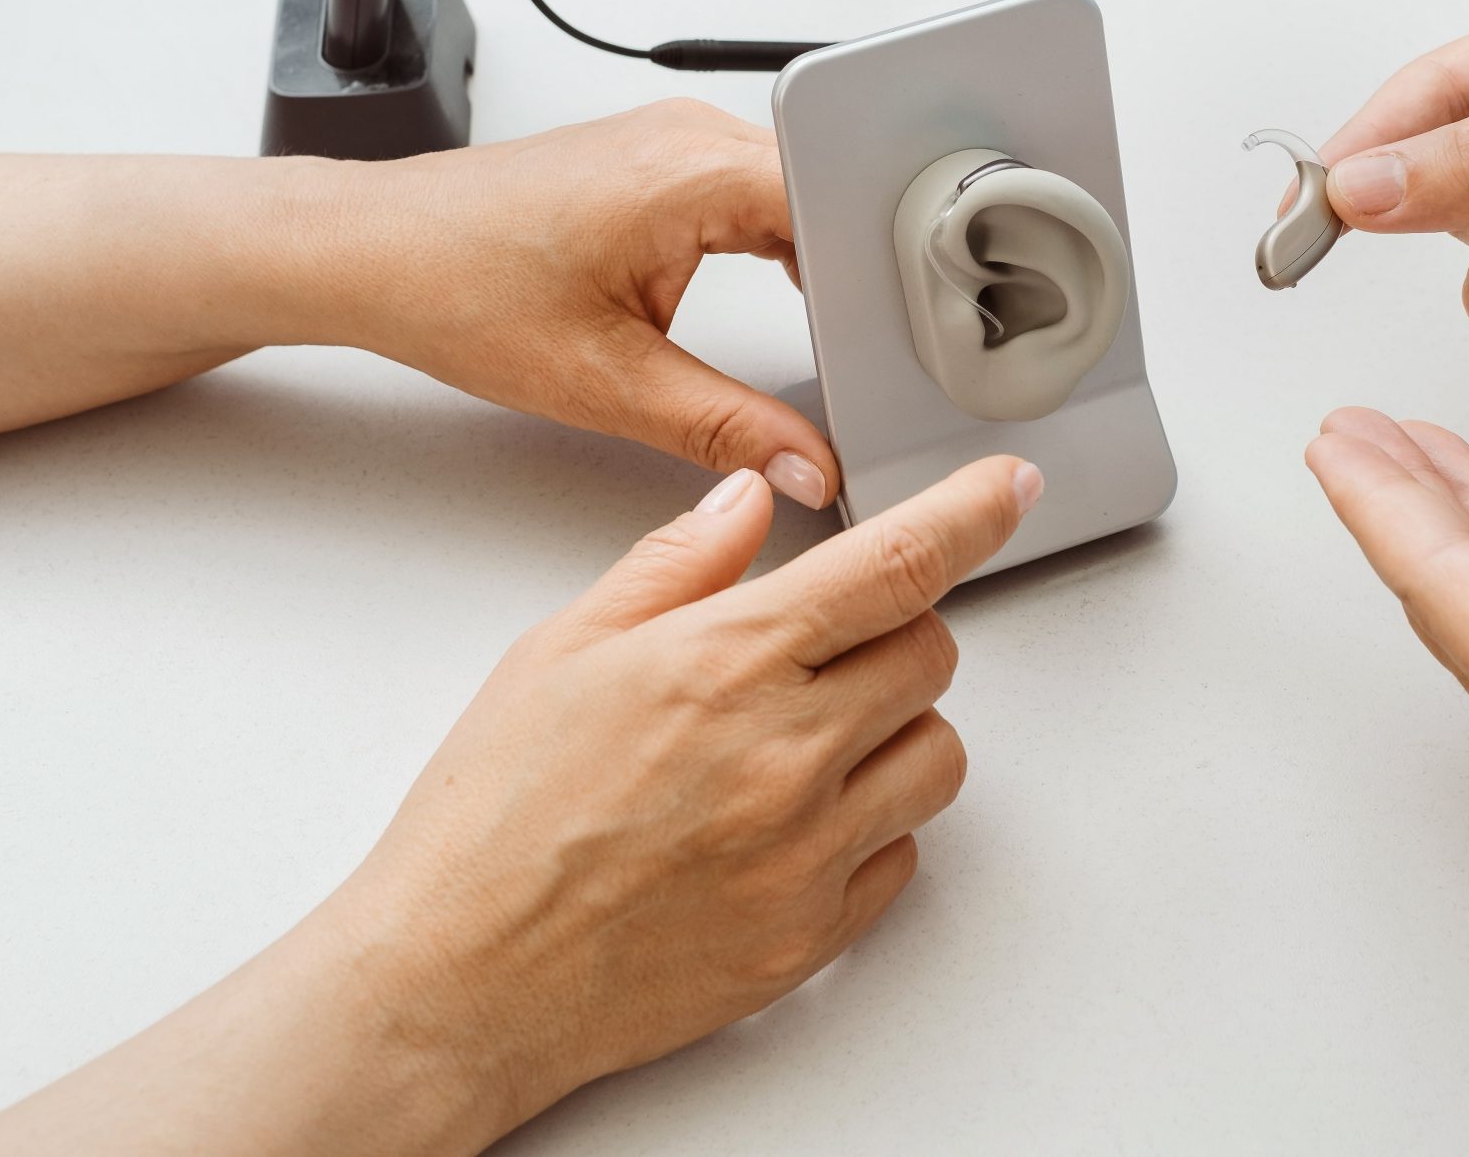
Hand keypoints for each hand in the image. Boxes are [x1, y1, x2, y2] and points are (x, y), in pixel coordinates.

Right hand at [0, 454, 1039, 1155]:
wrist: (457, 980)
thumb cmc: (490, 821)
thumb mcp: (560, 650)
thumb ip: (676, 566)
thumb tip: (747, 500)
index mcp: (728, 661)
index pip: (898, 564)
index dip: (973, 512)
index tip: (1010, 488)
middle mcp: (787, 753)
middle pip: (931, 655)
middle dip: (892, 635)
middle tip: (816, 652)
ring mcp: (810, 850)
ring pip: (937, 757)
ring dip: (894, 732)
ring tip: (801, 744)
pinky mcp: (813, 934)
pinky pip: (903, 856)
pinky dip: (869, 828)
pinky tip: (788, 823)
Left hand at [339, 100, 839, 504]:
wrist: (373, 253)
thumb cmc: (458, 286)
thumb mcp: (609, 383)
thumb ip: (726, 428)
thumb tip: (802, 462)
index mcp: (694, 172)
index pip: (838, 202)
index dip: (878, 271)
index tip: (892, 333)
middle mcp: (689, 136)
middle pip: (826, 192)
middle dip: (855, 269)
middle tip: (866, 343)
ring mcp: (671, 139)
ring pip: (792, 190)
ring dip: (815, 253)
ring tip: (825, 324)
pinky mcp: (653, 159)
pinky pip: (750, 189)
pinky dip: (774, 240)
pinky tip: (776, 290)